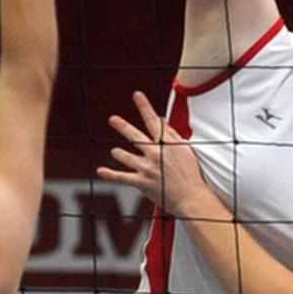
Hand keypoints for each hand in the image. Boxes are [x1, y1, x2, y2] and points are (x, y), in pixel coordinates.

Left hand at [96, 91, 208, 215]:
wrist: (191, 198)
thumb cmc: (191, 175)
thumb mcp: (185, 150)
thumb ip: (172, 134)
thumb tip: (161, 120)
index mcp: (167, 144)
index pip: (154, 121)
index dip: (144, 107)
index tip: (137, 95)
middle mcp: (155, 153)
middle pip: (135, 136)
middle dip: (123, 126)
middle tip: (113, 119)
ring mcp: (147, 168)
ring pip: (126, 156)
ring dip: (119, 153)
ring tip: (115, 151)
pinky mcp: (142, 182)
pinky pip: (122, 177)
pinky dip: (110, 174)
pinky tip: (101, 171)